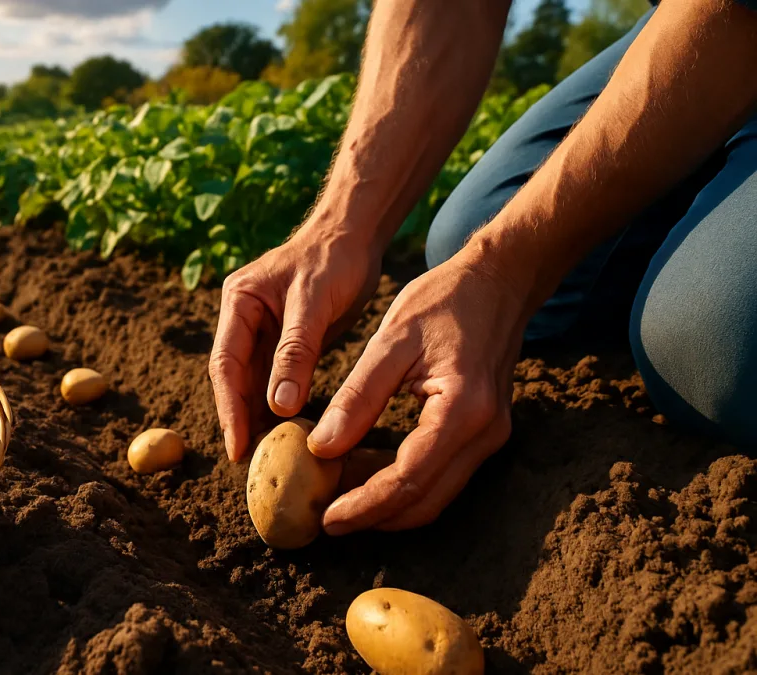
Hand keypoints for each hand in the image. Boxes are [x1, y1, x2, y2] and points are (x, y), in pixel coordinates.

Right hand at [209, 218, 382, 460]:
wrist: (355, 234)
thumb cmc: (334, 258)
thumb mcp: (314, 303)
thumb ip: (295, 352)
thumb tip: (278, 406)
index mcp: (239, 302)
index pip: (225, 363)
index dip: (229, 408)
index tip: (237, 446)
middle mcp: (243, 317)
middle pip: (234, 377)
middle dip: (240, 417)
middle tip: (249, 461)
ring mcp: (262, 329)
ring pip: (254, 381)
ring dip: (258, 415)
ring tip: (267, 454)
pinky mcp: (285, 338)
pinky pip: (276, 377)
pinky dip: (280, 403)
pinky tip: (287, 429)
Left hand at [308, 248, 527, 532]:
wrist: (499, 281)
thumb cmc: (444, 300)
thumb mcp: (390, 341)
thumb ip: (357, 397)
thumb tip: (321, 448)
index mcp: (464, 409)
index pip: (409, 477)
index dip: (365, 504)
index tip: (326, 518)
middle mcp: (486, 432)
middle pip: (425, 499)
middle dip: (374, 516)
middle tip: (324, 519)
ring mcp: (490, 436)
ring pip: (435, 493)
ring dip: (387, 504)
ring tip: (336, 498)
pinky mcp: (482, 432)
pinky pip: (440, 472)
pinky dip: (402, 481)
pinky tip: (362, 472)